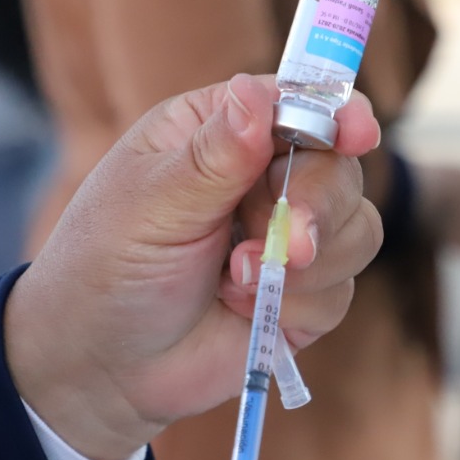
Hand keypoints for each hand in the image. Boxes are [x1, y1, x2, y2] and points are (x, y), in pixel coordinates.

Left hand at [4, 74, 381, 459]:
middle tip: (290, 246)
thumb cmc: (106, 266)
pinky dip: (297, 306)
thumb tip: (256, 92)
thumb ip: (214, 154)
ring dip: (305, 263)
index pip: (297, 103)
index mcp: (220, 130)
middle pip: (339, 167)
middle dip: (318, 207)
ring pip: (356, 228)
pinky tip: (240, 311)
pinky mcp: (304, 295)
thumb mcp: (152, 204)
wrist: (101, 366)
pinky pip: (341, 289)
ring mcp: (289, 236)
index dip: (337, 114)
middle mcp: (263, 175)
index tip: (358, 133)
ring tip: (234, 282)